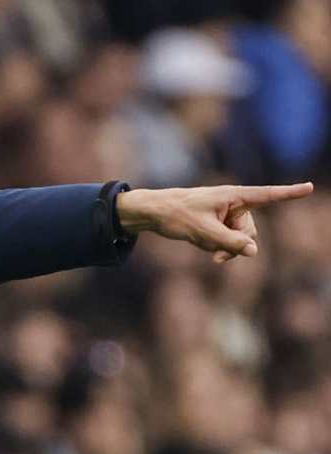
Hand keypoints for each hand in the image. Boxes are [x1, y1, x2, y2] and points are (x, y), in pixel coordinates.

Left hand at [116, 183, 314, 262]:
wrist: (153, 213)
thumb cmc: (177, 215)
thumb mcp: (203, 232)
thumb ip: (230, 242)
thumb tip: (254, 251)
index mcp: (232, 196)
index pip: (266, 195)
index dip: (289, 193)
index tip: (309, 187)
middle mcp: (232, 204)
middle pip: (250, 231)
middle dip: (236, 245)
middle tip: (217, 257)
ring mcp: (225, 214)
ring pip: (238, 239)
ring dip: (224, 247)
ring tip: (203, 246)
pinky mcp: (218, 223)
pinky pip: (226, 241)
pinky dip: (216, 246)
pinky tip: (200, 244)